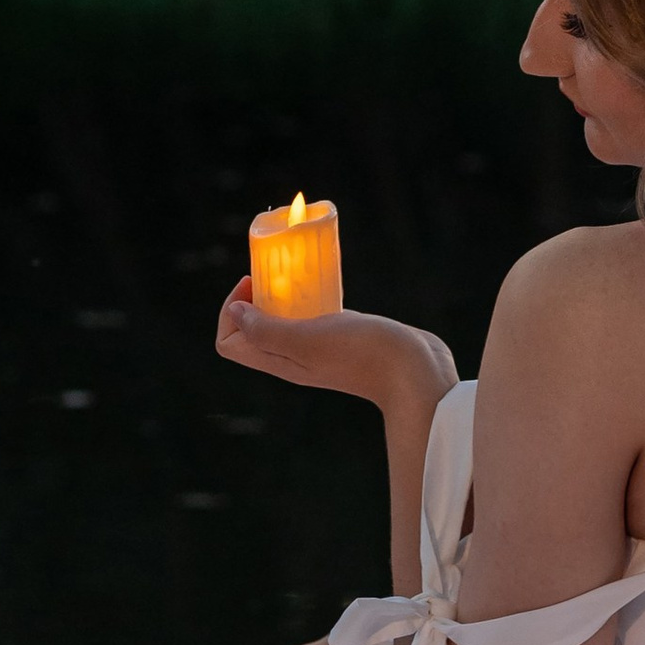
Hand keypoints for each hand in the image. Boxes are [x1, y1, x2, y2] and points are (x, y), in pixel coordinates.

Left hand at [215, 280, 457, 411]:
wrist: (414, 371)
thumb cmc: (361, 353)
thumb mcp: (307, 339)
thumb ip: (267, 331)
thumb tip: (235, 313)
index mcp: (280, 362)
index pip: (230, 343)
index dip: (229, 312)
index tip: (252, 285)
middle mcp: (294, 359)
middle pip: (252, 331)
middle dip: (253, 299)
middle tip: (272, 274)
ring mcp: (319, 350)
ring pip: (283, 323)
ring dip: (280, 297)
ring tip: (294, 275)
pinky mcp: (342, 339)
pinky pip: (312, 317)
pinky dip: (309, 298)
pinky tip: (323, 284)